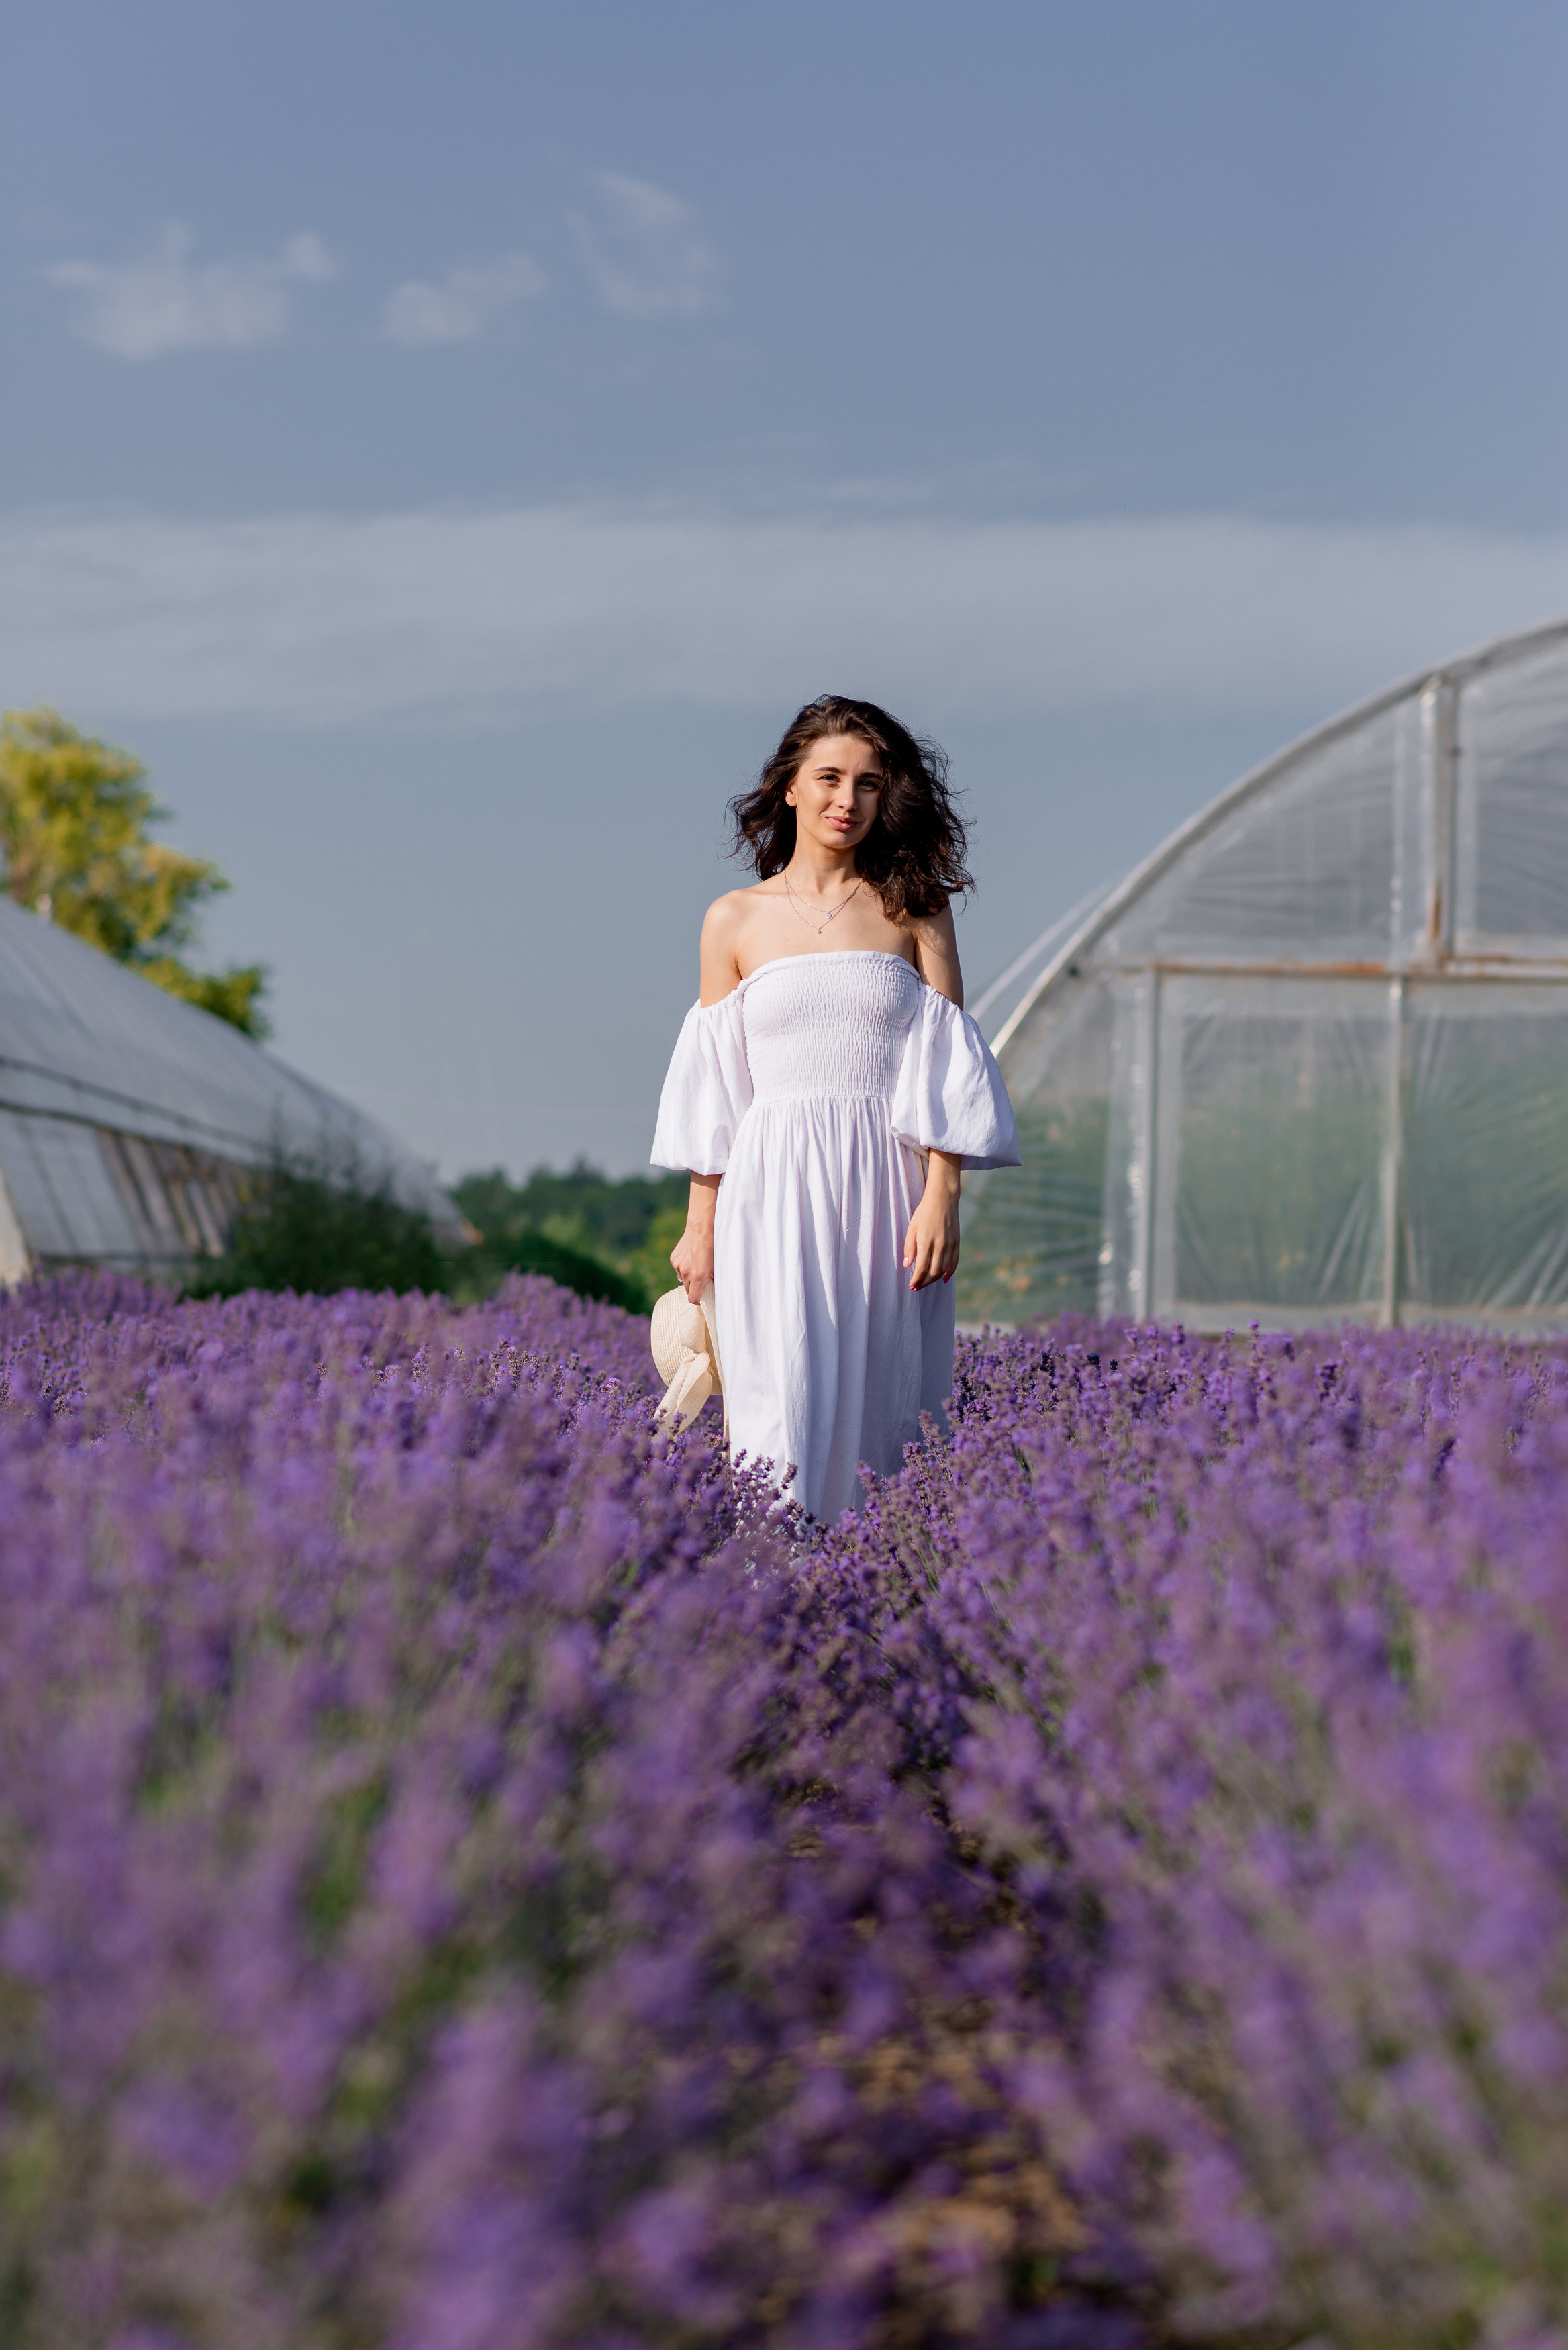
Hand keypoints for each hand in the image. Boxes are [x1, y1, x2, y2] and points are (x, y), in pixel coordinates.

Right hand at [670, 1223, 713, 1303]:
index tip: (702, 1298)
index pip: (693, 1298)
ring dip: (689, 1276)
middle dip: (694, 1287)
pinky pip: (679, 1268)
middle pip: (687, 1289)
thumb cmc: (714, 1247)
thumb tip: (712, 1289)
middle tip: (702, 1280)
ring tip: (697, 1265)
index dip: (698, 1300)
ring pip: (682, 1279)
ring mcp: (678, 1265)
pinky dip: (684, 1266)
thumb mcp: (717, 1266)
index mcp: (698, 1277)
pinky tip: (691, 1257)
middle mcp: (686, 1273)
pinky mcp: (674, 1259)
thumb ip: (713, 1280)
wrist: (702, 1228)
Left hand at [903, 1152, 960, 1290]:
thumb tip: (907, 1265)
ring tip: (927, 1282)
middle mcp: (940, 1245)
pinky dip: (949, 1272)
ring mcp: (950, 1244)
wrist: (943, 1199)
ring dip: (935, 1279)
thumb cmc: (924, 1212)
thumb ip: (909, 1247)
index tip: (911, 1285)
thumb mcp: (912, 1227)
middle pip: (933, 1272)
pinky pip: (954, 1262)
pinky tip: (943, 1278)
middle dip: (924, 1283)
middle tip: (917, 1287)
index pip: (921, 1268)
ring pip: (944, 1269)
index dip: (916, 1280)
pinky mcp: (957, 1242)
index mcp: (926, 1241)